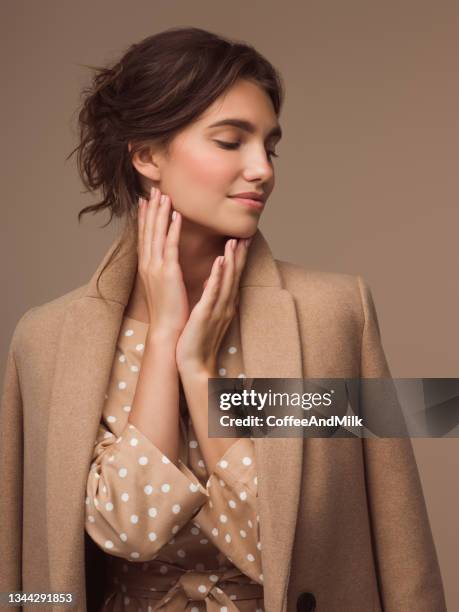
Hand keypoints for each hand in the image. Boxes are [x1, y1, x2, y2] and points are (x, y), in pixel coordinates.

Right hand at [137, 186, 188, 339]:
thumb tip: (168, 264)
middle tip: (153, 190)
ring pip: (156, 234)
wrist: (167, 331)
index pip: (145, 238)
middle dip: (150, 210)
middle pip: (147, 231)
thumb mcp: (164, 288)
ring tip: (162, 195)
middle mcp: (147, 266)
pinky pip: (169, 246)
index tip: (146, 201)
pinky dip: (171, 229)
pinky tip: (175, 214)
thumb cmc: (169, 313)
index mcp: (147, 269)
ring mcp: (156, 269)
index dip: (145, 218)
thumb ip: (165, 273)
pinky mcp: (168, 274)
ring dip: (159, 213)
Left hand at [175, 236, 251, 376]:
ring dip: (232, 260)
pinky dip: (217, 275)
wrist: (193, 364)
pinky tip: (220, 261)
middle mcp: (225, 305)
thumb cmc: (197, 340)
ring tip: (234, 241)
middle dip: (240, 255)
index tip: (243, 239)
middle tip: (246, 234)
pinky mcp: (206, 314)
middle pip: (235, 275)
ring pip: (227, 280)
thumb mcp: (207, 314)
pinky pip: (213, 292)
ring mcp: (217, 310)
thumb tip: (211, 279)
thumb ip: (211, 296)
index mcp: (225, 304)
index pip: (233, 277)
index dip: (239, 258)